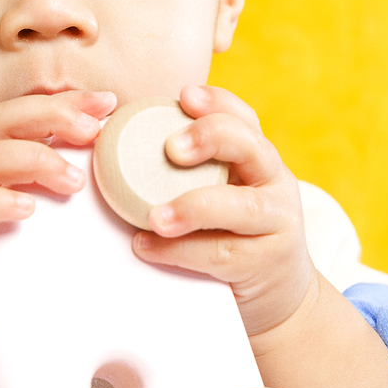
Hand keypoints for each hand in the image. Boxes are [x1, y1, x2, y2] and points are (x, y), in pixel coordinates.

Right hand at [0, 90, 116, 364]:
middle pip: (2, 120)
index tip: (109, 102)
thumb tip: (125, 193)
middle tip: (94, 129)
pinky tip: (27, 208)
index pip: (26, 115)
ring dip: (32, 158)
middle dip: (51, 115)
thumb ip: (66, 204)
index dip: (65, 102)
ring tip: (74, 180)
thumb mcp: (36, 231)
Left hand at [131, 84, 314, 337]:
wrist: (278, 293)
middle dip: (211, 137)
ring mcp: (277, 222)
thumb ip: (185, 168)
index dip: (217, 102)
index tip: (183, 95)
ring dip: (193, 207)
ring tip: (154, 217)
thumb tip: (109, 139)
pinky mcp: (267, 261)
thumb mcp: (218, 189)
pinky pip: (221, 253)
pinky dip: (179, 249)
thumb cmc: (230, 230)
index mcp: (256, 156)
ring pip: (242, 206)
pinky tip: (147, 245)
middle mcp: (274, 181)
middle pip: (251, 146)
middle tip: (172, 148)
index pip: (243, 118)